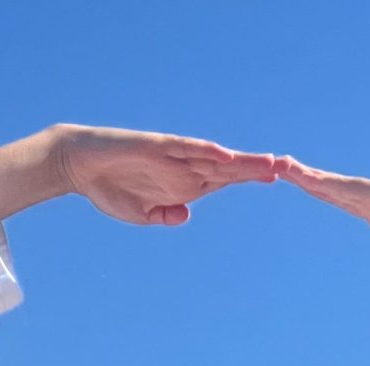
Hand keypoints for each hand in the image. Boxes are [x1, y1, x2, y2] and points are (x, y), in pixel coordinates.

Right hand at [56, 128, 278, 225]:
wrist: (81, 166)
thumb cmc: (110, 188)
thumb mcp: (141, 214)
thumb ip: (165, 215)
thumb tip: (187, 215)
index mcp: (185, 184)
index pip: (225, 181)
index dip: (249, 178)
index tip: (277, 179)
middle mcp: (184, 167)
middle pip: (228, 168)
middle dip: (257, 168)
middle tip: (289, 166)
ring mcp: (173, 156)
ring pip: (214, 158)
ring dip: (240, 161)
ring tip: (269, 162)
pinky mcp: (158, 147)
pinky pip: (186, 149)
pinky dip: (206, 151)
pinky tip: (226, 156)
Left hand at [280, 156, 369, 254]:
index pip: (346, 202)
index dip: (325, 193)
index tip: (305, 184)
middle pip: (332, 191)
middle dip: (306, 181)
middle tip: (280, 166)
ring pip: (333, 187)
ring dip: (305, 177)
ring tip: (280, 164)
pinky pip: (342, 189)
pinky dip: (320, 183)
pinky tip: (300, 177)